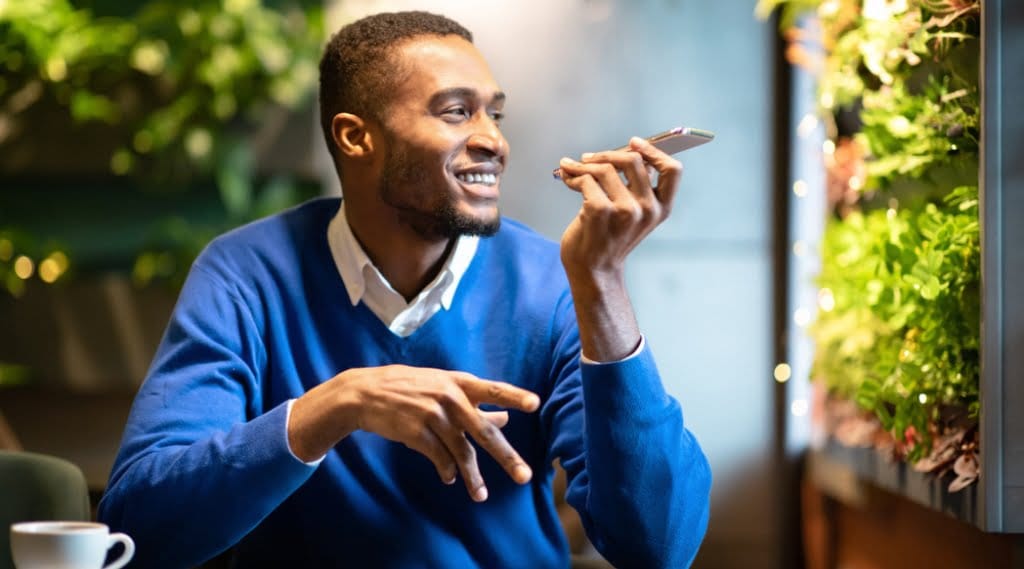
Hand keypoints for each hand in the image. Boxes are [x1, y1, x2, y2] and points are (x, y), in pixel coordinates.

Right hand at [288, 365, 539, 501]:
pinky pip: (439, 458)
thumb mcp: (443, 387)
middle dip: (505, 456)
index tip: (536, 403)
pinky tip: (448, 478)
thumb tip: (507, 418)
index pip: (493, 389)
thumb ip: (475, 404)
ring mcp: (433, 415)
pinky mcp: (416, 432)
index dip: (515, 396)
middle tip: (523, 476)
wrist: (367, 392)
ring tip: (480, 495)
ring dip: (472, 477)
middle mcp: (449, 397)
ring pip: (461, 452)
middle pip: (484, 431)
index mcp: (458, 382)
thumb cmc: (411, 388)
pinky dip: (446, 471)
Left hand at [553, 136, 682, 360]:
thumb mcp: (631, 214)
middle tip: (588, 157)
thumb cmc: (608, 240)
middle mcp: (647, 209)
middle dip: (606, 154)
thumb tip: (621, 151)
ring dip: (583, 166)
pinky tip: (567, 180)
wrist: (593, 272)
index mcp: (660, 209)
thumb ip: (633, 187)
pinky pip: (585, 179)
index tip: (634, 142)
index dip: (654, 151)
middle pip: (633, 160)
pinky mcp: (600, 211)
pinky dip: (572, 176)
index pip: (672, 171)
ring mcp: (625, 210)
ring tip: (571, 169)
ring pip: (604, 168)